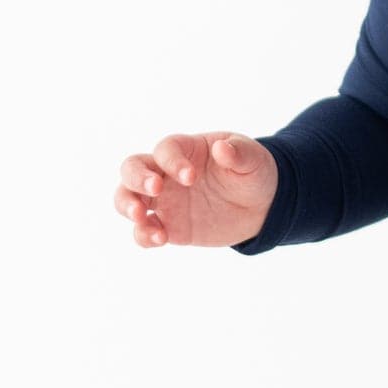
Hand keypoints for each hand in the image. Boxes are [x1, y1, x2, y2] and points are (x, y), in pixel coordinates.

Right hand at [115, 132, 277, 247]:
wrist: (261, 206)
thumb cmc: (252, 172)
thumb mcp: (253, 159)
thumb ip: (238, 153)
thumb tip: (222, 148)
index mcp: (185, 150)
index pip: (165, 149)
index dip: (172, 161)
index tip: (192, 177)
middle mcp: (166, 173)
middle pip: (132, 168)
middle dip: (137, 178)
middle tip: (156, 190)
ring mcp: (164, 200)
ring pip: (127, 197)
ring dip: (127, 205)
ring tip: (141, 217)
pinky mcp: (169, 226)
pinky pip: (144, 230)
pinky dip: (143, 235)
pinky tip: (160, 239)